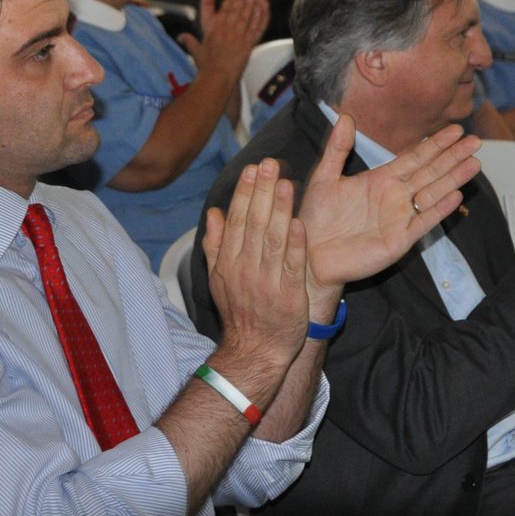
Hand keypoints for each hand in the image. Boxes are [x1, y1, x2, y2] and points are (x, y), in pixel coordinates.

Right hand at [180, 0, 271, 74]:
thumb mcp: (196, 51)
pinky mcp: (248, 43)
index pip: (224, 8)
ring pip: (248, 12)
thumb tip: (181, 36)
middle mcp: (227, 28)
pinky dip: (261, 14)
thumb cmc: (206, 66)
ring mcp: (239, 35)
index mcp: (214, 28)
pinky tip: (265, 5)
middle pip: (238, 5)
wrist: (217, 78)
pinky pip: (256, 26)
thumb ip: (189, 41)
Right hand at [202, 159, 309, 366]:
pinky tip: (300, 223)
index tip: (253, 169)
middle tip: (271, 164)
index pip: (237, 221)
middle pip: (255, 224)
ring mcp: (268, 282)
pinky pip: (293, 266)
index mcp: (229, 262)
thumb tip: (213, 212)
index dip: (245, 193)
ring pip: (274, 240)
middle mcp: (246, 269)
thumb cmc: (241, 312)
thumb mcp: (219, 279)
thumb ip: (216, 244)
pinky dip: (296, 245)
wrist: (256, 351)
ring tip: (287, 183)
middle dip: (263, 192)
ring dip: (281, 210)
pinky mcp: (290, 295)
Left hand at [298, 116, 481, 300]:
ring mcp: (400, 218)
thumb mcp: (324, 177)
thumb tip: (345, 116)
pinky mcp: (399, 240)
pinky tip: (456, 195)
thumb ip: (338, 149)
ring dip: (453, 179)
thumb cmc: (315, 219)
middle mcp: (395, 197)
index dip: (435, 144)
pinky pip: (423, 222)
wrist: (308, 254)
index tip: (455, 129)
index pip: (415, 157)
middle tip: (475, 140)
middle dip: (452, 157)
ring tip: (474, 163)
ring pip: (432, 193)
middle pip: (430, 172)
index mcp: (380, 180)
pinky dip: (439, 209)